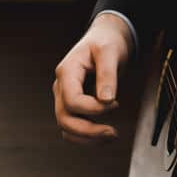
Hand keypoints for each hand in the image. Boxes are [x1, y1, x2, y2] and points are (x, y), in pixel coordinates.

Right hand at [53, 14, 131, 143]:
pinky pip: (72, 127)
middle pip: (64, 119)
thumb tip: (107, 100)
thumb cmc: (106, 42)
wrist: (105, 38)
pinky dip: (86, 136)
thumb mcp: (110, 52)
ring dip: (87, 138)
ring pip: (66, 127)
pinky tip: (104, 135)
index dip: (92, 109)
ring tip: (112, 135)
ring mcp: (64, 97)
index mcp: (67, 71)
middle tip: (113, 132)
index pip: (72, 100)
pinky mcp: (72, 105)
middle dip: (88, 131)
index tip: (115, 103)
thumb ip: (107, 74)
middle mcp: (61, 86)